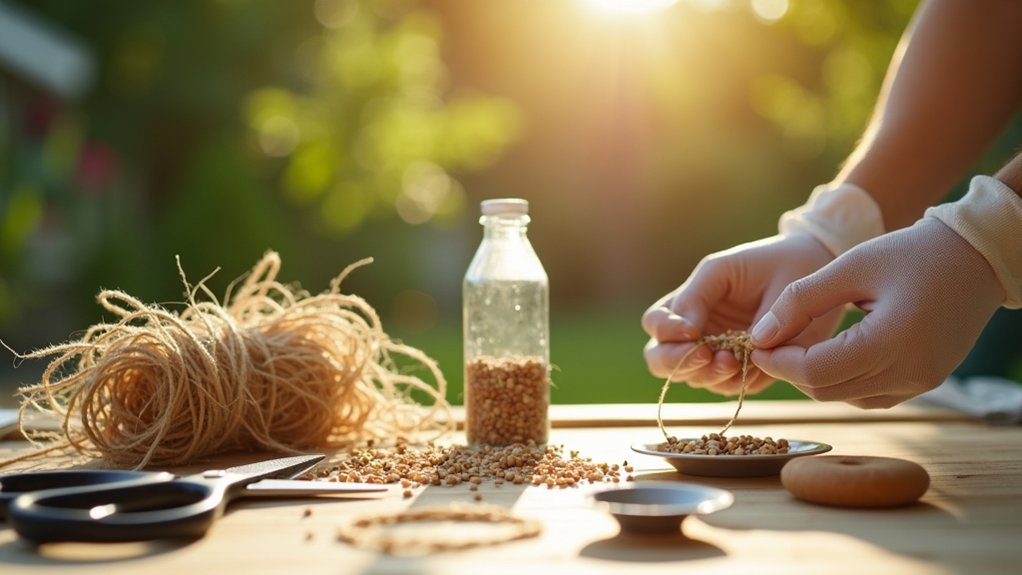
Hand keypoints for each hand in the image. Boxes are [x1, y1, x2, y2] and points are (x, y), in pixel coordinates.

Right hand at [642, 233, 840, 395]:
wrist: (817, 270)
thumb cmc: (766, 263)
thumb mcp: (724, 269)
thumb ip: (697, 296)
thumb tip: (686, 333)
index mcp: (686, 305)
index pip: (655, 325)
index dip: (666, 332)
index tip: (692, 331)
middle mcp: (696, 334)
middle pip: (660, 360)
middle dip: (678, 363)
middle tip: (706, 356)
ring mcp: (719, 355)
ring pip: (693, 379)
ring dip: (709, 374)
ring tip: (735, 359)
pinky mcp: (747, 372)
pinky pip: (729, 388)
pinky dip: (736, 381)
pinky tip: (753, 363)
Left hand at [751, 218, 1002, 407]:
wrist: (976, 257)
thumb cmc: (911, 253)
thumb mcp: (849, 266)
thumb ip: (800, 301)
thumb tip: (760, 335)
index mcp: (892, 342)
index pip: (816, 371)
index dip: (778, 362)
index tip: (756, 343)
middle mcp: (910, 372)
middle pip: (826, 390)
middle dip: (790, 371)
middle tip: (769, 344)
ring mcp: (921, 382)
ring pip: (845, 397)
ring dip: (814, 378)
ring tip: (795, 345)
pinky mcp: (924, 382)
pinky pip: (869, 395)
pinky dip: (842, 380)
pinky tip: (830, 354)